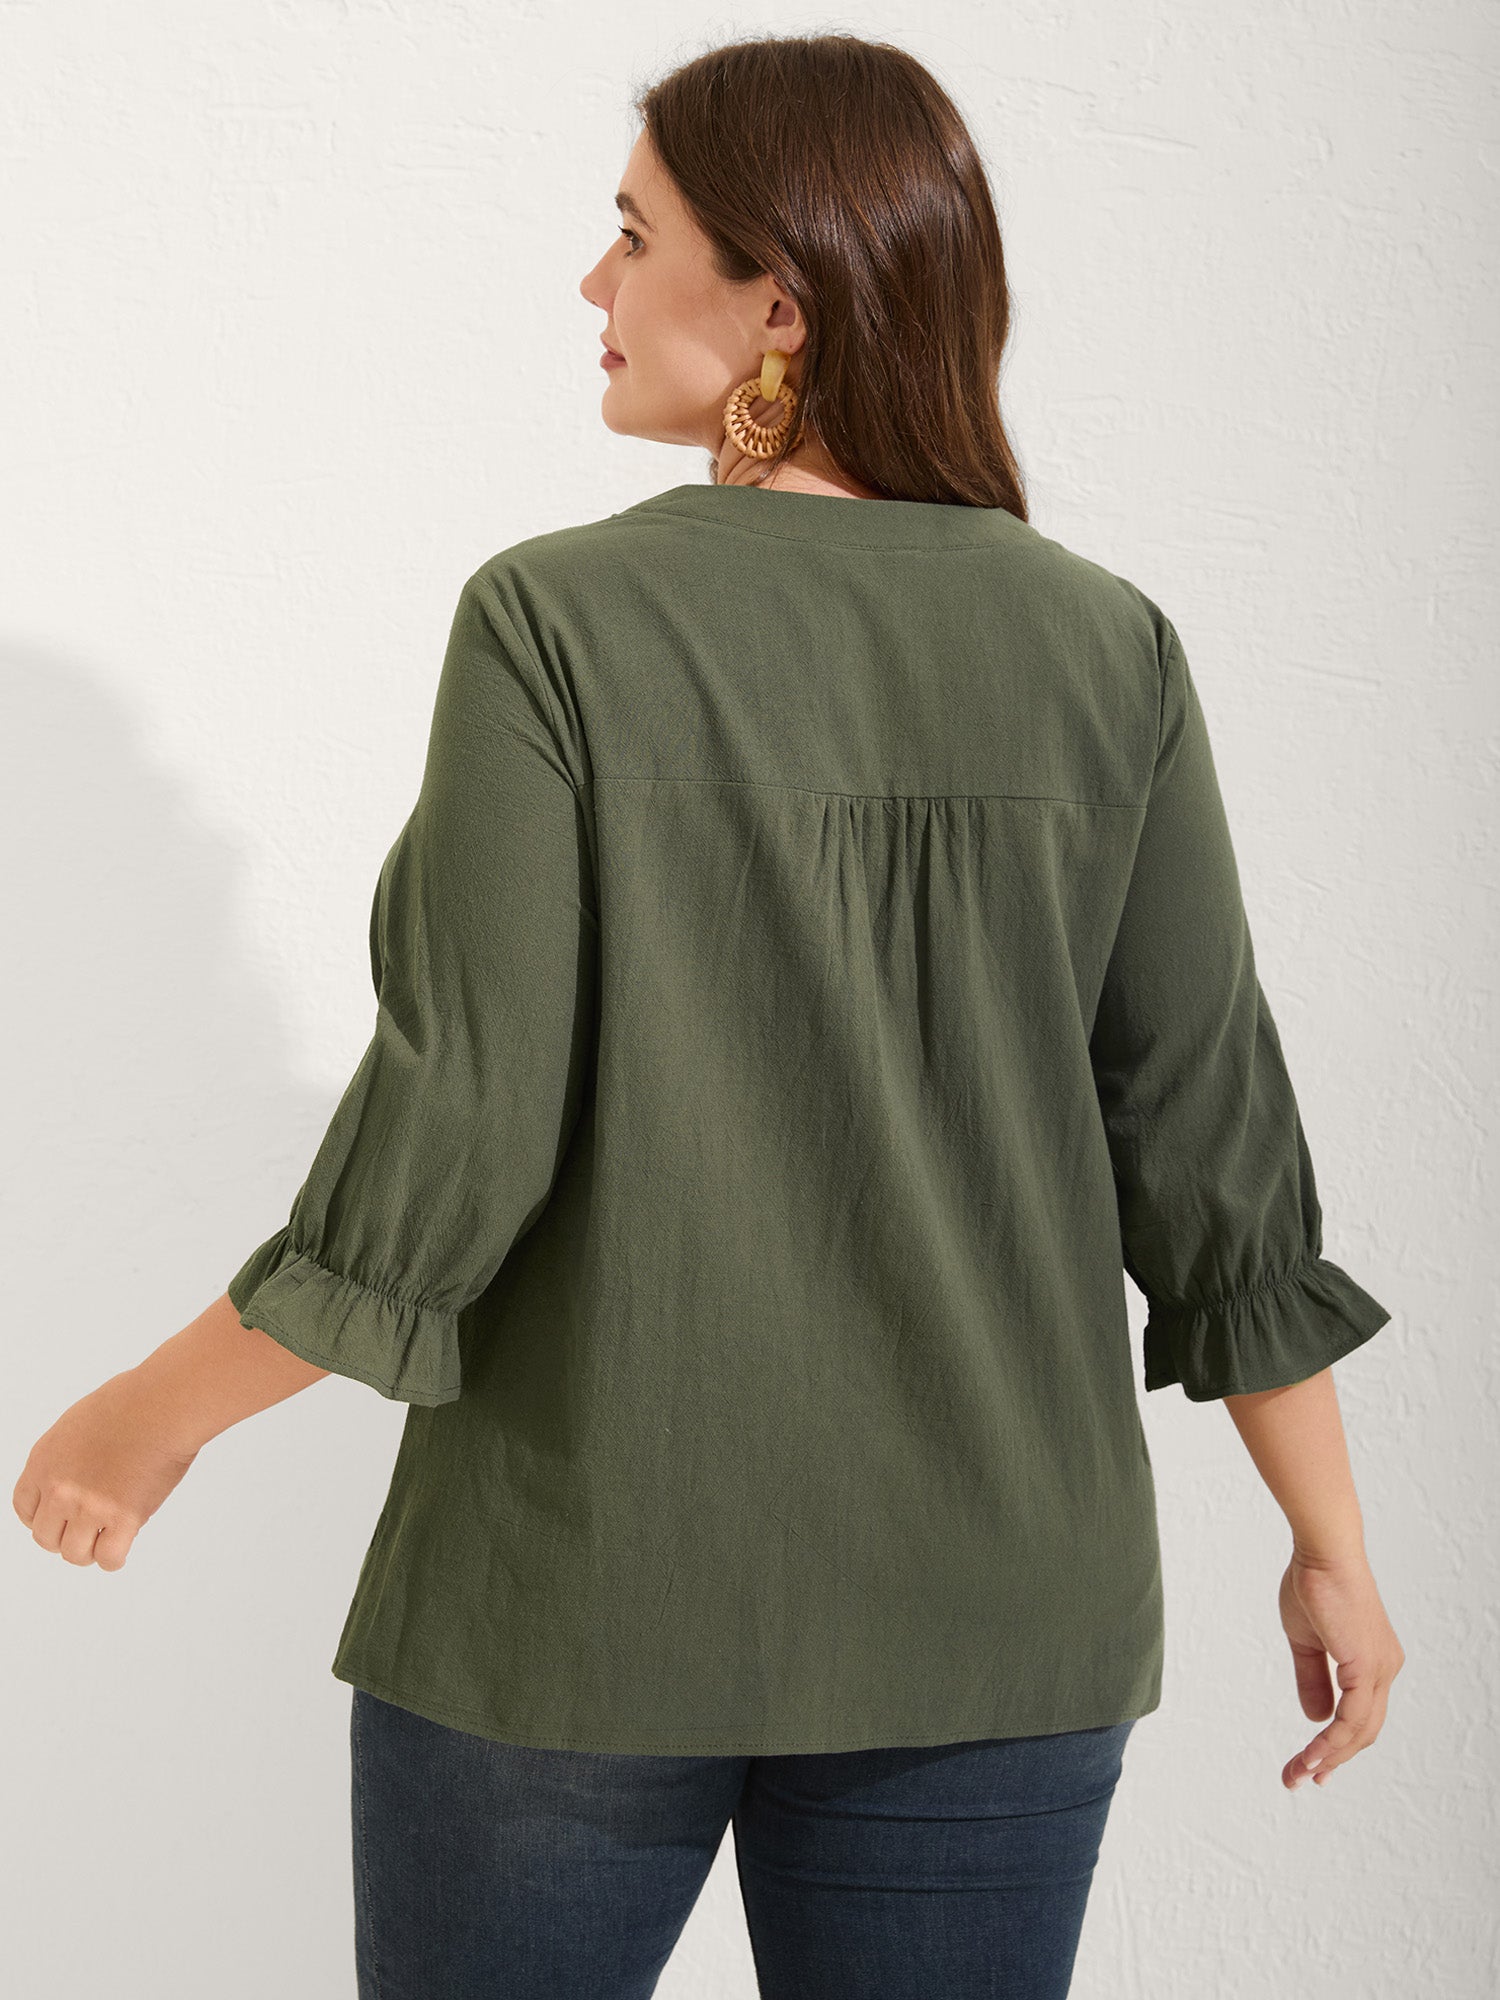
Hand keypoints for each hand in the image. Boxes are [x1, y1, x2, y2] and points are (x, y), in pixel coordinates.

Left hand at [12, 1368, 200, 1570]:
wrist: (164, 1404)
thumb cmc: (134, 1402)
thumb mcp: (79, 1423)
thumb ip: (69, 1456)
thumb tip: (79, 1475)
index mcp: (45, 1461)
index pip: (25, 1509)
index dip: (42, 1519)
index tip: (57, 1521)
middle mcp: (60, 1488)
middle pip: (46, 1537)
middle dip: (65, 1537)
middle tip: (86, 1532)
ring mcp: (90, 1506)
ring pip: (74, 1554)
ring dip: (89, 1551)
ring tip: (106, 1540)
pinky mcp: (123, 1518)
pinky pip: (109, 1558)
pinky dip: (114, 1558)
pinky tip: (123, 1546)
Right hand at [1279, 1544, 1404, 1790]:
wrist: (1323, 1553)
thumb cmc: (1313, 1585)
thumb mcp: (1306, 1641)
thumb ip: (1312, 1678)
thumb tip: (1314, 1718)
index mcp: (1372, 1662)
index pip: (1360, 1716)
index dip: (1337, 1743)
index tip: (1311, 1764)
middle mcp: (1384, 1669)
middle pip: (1364, 1732)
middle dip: (1332, 1759)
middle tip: (1301, 1778)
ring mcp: (1379, 1669)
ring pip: (1360, 1731)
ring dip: (1328, 1757)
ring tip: (1299, 1773)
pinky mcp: (1366, 1666)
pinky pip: (1351, 1718)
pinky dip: (1331, 1741)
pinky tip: (1312, 1755)